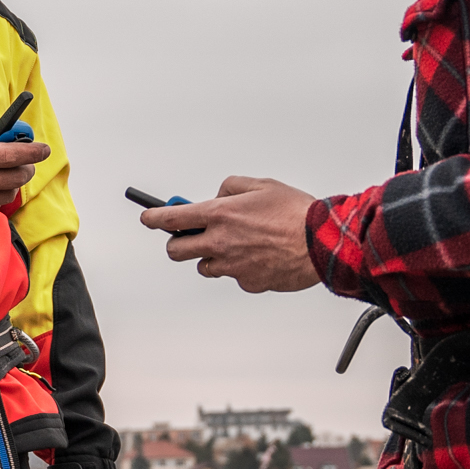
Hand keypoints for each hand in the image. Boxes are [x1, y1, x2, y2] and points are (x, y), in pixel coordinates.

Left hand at [143, 176, 322, 292]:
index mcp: (220, 215)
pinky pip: (234, 276)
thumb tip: (218, 196)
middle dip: (178, 242)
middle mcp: (220, 242)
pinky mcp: (248, 282)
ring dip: (211, 256)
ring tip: (236, 244)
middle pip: (176, 251)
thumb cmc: (296, 213)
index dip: (154, 218)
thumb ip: (231, 188)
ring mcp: (232, 266)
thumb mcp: (261, 185)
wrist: (322, 242)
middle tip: (188, 236)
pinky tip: (260, 256)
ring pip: (204, 266)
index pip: (171, 219)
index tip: (147, 218)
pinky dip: (240, 268)